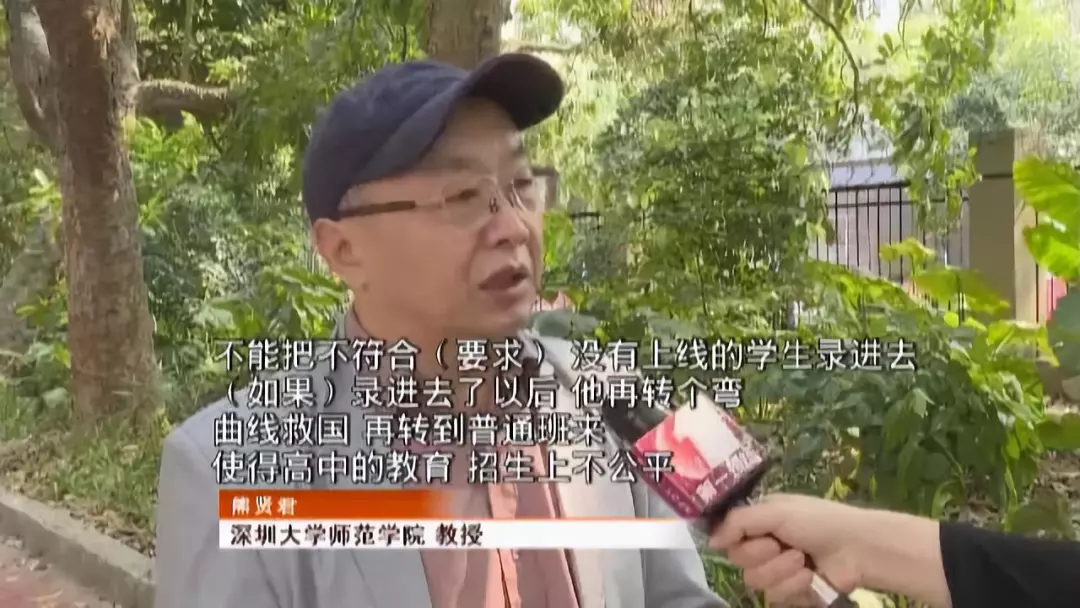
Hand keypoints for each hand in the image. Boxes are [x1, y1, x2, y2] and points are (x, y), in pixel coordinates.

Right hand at [708, 494, 868, 605]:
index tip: (746, 536)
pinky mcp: (791, 593)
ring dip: (780, 571)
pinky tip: (811, 576)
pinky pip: (776, 596)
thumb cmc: (818, 521)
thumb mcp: (776, 510)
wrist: (857, 548)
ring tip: (802, 561)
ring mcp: (777, 570)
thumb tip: (710, 541)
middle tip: (781, 545)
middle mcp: (764, 545)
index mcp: (759, 521)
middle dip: (761, 554)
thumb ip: (738, 522)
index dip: (733, 540)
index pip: (726, 536)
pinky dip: (794, 586)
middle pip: (738, 561)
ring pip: (755, 581)